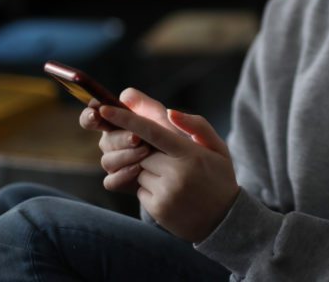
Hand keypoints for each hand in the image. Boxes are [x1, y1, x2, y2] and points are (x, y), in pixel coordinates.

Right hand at [79, 88, 175, 192]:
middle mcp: (114, 142)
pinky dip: (122, 175)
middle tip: (137, 138)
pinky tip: (138, 170)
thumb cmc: (181, 139)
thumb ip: (150, 106)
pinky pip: (111, 181)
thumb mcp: (168, 120)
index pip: (94, 115)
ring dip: (125, 155)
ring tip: (146, 153)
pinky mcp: (121, 182)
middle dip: (119, 138)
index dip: (90, 114)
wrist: (191, 170)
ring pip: (107, 160)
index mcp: (121, 122)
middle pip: (104, 140)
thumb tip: (126, 96)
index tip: (97, 113)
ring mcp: (117, 163)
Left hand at [99, 104, 239, 242]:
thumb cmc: (219, 177)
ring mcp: (166, 192)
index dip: (127, 119)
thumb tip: (169, 112)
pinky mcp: (157, 208)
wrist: (224, 220)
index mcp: (190, 153)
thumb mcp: (218, 147)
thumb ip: (196, 125)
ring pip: (139, 170)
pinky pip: (140, 190)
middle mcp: (177, 173)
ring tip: (175, 179)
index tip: (104, 109)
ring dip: (150, 171)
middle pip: (142, 152)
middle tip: (171, 160)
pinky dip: (150, 188)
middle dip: (149, 151)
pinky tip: (171, 193)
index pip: (152, 131)